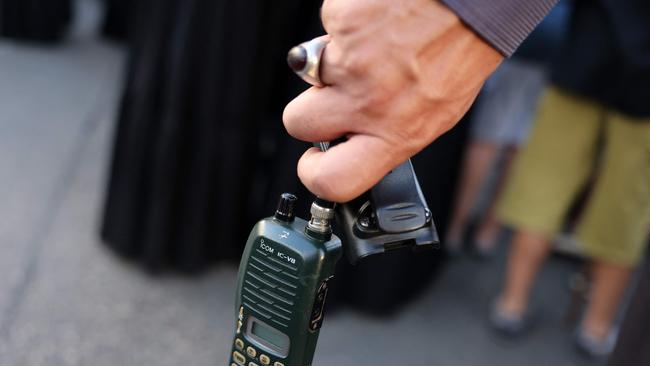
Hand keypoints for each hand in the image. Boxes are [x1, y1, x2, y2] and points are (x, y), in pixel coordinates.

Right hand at [283, 0, 502, 201]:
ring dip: (330, 63)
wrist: (470, 2)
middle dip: (309, 107)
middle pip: (298, 123)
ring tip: (368, 51)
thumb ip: (392, 132)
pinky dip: (344, 27)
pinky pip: (326, 31)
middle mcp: (370, 102)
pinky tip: (375, 24)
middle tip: (334, 96)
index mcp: (397, 134)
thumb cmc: (460, 51)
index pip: (335, 180)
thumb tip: (359, 139)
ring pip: (306, 73)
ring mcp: (352, 62)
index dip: (313, 174)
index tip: (314, 161)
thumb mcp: (436, 112)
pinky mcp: (342, 23)